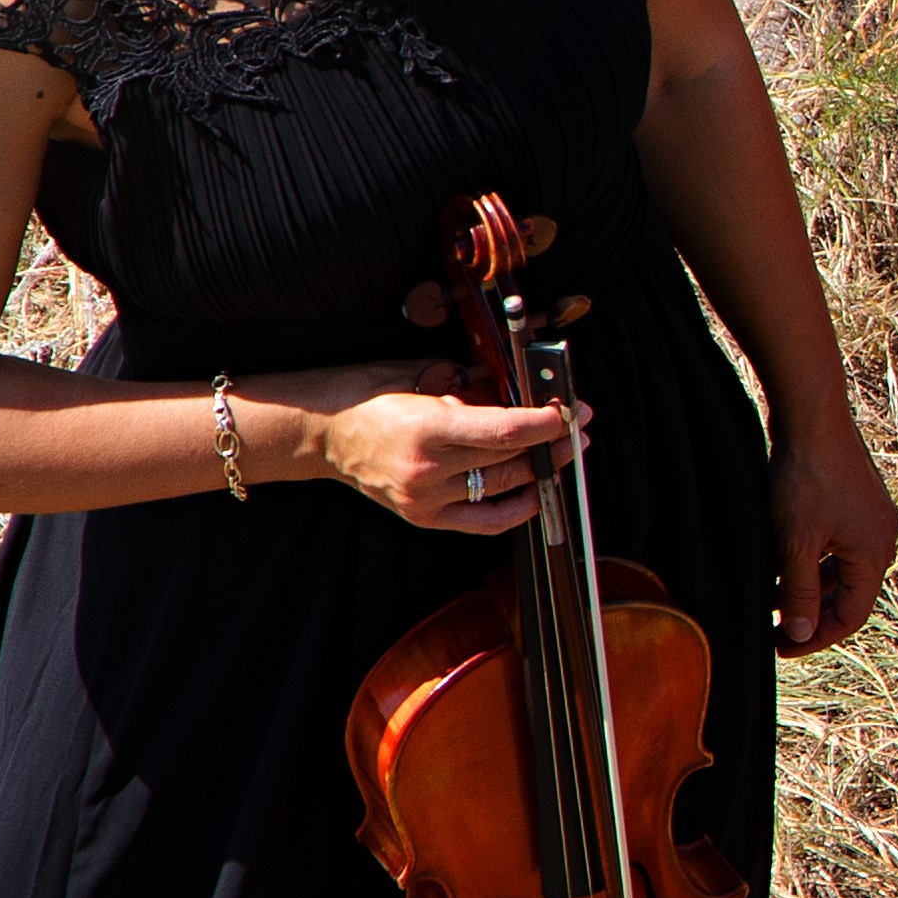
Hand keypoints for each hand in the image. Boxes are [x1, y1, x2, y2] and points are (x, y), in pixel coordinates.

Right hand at [287, 364, 577, 533]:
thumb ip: (474, 389)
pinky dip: (516, 508)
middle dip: (552, 445)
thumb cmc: (368, 394)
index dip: (547, 424)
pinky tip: (534, 491)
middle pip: (511, 463)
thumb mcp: (421, 375)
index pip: (506, 432)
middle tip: (578, 428)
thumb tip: (525, 393)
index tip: (572, 412)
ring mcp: (425, 500)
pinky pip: (484, 521)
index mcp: (427, 428)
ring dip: (539, 472)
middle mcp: (428, 470)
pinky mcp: (423, 517)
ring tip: (560, 453)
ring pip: (503, 491)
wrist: (319, 432)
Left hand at [772, 423, 897, 656]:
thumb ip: (800, 592)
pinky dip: (813, 561)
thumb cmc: (805, 479)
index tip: (780, 647)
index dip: (817, 638)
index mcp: (876, 553)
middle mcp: (883, 538)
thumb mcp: (795, 543)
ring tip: (771, 597)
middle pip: (850, 594)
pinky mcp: (858, 502)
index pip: (853, 615)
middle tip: (774, 629)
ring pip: (842, 570)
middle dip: (812, 614)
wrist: (813, 418)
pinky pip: (839, 546)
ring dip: (810, 587)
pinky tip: (782, 561)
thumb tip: (802, 635)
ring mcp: (872, 519)